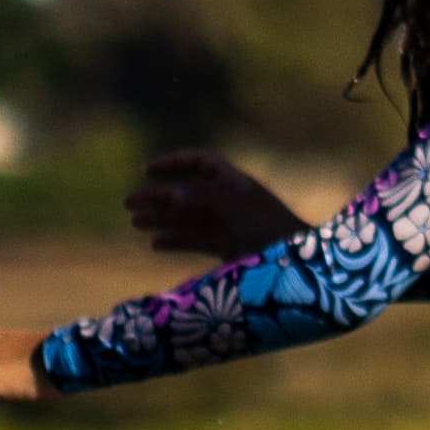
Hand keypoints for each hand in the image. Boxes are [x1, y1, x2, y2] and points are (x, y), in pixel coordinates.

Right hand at [124, 149, 306, 259]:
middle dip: (158, 195)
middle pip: (187, 192)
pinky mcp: (230, 249)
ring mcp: (230, 226)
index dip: (174, 163)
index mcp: (236, 183)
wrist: (301, 267)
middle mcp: (231, 202)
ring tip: (135, 223)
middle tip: (127, 203)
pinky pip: (196, 240)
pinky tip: (155, 244)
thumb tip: (171, 192)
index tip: (146, 169)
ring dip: (162, 218)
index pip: (200, 163)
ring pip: (188, 218)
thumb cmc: (272, 231)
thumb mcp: (236, 209)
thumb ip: (203, 198)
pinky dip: (176, 241)